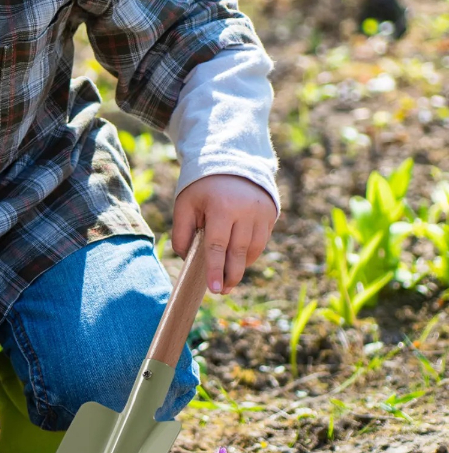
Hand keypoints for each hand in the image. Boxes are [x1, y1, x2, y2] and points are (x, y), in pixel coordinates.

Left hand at [172, 174, 276, 294]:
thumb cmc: (202, 186)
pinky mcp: (271, 214)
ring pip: (253, 249)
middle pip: (238, 252)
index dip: (216, 269)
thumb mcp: (185, 204)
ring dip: (241, 266)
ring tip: (229, 280)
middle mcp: (246, 211)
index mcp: (222, 207)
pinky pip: (261, 241)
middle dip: (230, 275)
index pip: (218, 245)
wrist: (232, 161)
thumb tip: (185, 258)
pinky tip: (239, 260)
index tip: (214, 289)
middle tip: (222, 291)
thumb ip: (182, 231)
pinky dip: (250, 253)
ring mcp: (262, 213)